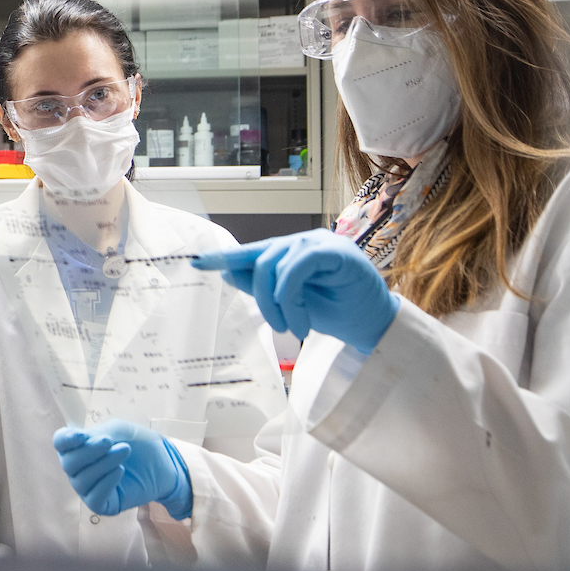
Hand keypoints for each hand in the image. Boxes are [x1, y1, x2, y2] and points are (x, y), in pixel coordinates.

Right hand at [54, 419, 190, 519]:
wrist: (165, 462)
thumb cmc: (139, 444)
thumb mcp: (119, 431)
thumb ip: (98, 434)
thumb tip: (82, 442)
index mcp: (79, 447)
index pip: (60, 443)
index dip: (66, 440)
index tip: (81, 435)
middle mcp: (79, 469)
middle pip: (68, 463)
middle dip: (89, 451)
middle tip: (110, 442)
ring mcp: (89, 488)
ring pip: (81, 480)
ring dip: (103, 464)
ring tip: (124, 452)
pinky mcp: (102, 504)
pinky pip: (93, 498)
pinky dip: (105, 483)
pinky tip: (120, 471)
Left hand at [192, 229, 399, 351]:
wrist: (372, 325)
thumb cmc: (335, 312)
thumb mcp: (290, 304)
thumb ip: (262, 287)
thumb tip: (229, 273)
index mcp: (289, 253)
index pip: (251, 252)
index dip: (224, 258)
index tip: (197, 264)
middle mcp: (302, 242)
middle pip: (260, 260)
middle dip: (261, 297)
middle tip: (279, 326)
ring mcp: (319, 243)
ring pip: (275, 265)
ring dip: (279, 303)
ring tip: (295, 328)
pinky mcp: (335, 251)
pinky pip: (297, 266)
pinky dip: (292, 295)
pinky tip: (301, 319)